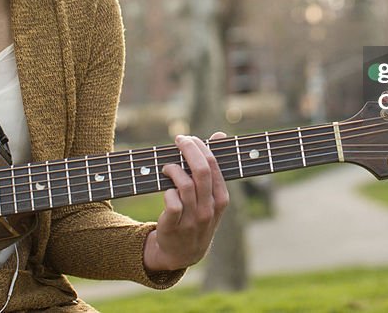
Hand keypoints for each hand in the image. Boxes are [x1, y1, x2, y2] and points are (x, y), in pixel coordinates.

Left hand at [143, 132, 229, 271]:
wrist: (184, 252)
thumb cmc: (198, 215)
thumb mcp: (211, 195)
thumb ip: (214, 166)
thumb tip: (220, 135)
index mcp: (221, 198)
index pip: (213, 165)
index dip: (200, 146)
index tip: (188, 138)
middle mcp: (209, 208)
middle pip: (201, 171)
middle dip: (188, 149)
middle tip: (178, 140)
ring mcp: (193, 219)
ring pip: (184, 184)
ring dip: (173, 169)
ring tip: (168, 167)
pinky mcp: (175, 226)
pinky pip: (172, 202)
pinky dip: (167, 191)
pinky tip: (166, 189)